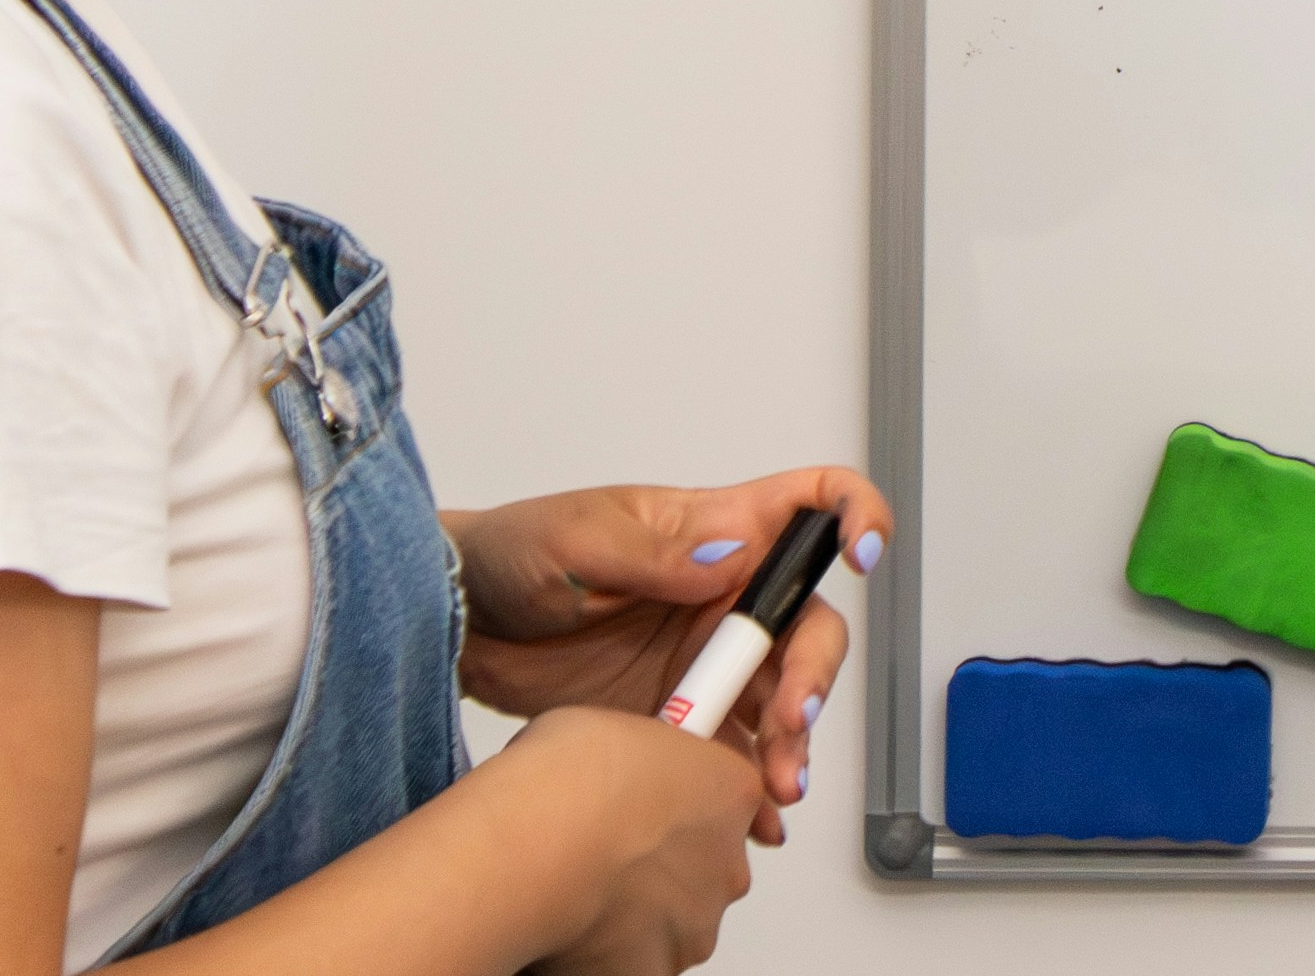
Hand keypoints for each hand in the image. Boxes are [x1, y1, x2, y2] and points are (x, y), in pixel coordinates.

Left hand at [448, 469, 890, 840]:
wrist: (453, 625)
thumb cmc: (512, 552)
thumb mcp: (578, 539)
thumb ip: (655, 553)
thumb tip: (726, 558)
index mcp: (714, 530)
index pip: (811, 503)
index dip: (853, 516)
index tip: (861, 556)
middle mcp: (723, 596)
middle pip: (809, 623)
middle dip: (815, 674)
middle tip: (790, 719)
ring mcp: (703, 660)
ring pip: (781, 696)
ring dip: (791, 742)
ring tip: (773, 784)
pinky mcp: (675, 716)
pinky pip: (731, 753)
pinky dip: (749, 785)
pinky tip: (748, 811)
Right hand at [467, 706, 763, 975]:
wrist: (534, 846)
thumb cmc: (564, 782)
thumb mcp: (610, 728)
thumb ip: (637, 757)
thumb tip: (614, 766)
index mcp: (731, 790)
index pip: (724, 800)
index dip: (678, 804)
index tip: (644, 806)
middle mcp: (728, 861)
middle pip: (702, 864)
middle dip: (660, 864)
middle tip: (605, 853)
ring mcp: (697, 921)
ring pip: (674, 918)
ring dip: (636, 911)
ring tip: (578, 889)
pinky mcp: (658, 969)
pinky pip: (639, 961)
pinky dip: (610, 952)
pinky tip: (571, 927)